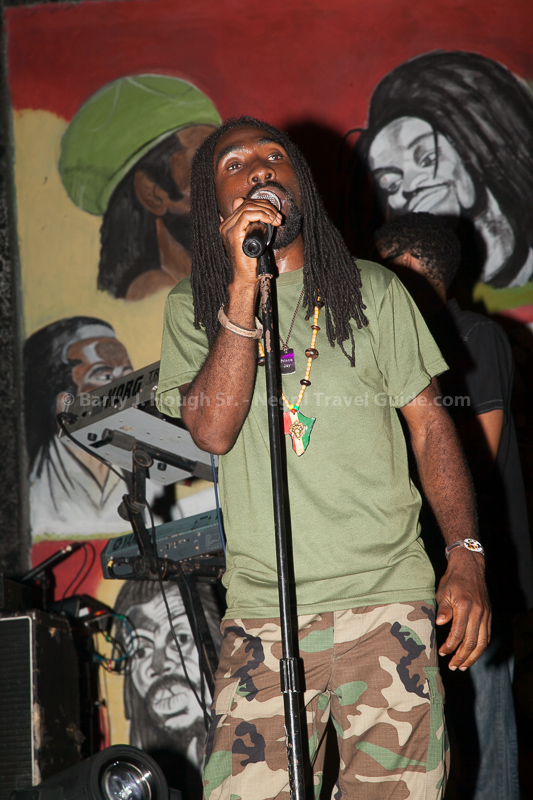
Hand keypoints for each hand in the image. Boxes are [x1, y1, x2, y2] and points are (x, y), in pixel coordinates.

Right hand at [219, 197, 281, 283]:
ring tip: (276, 220)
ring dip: (266, 211)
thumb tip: (264, 214)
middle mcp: (226, 225)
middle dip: (266, 207)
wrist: (245, 277)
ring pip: (248, 207)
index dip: (262, 205)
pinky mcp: (233, 234)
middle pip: (247, 203)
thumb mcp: (255, 239)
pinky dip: (261, 215)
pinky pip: (247, 215)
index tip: (274, 215)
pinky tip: (270, 221)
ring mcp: (228, 229)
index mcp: (229, 225)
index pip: (245, 204)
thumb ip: (256, 227)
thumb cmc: (251, 261)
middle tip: (278, 217)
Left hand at [435, 548, 490, 669]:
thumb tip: (440, 624)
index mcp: (465, 607)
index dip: (450, 646)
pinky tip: (473, 654)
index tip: (442, 653)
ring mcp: (485, 614)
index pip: (458, 633)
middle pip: (472, 642)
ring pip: (482, 642)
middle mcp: (478, 612)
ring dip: (473, 657)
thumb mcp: (443, 591)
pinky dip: (481, 647)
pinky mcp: (488, 615)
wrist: (470, 567)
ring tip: (463, 666)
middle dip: (462, 657)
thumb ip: (443, 609)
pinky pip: (487, 635)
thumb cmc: (453, 579)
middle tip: (452, 666)